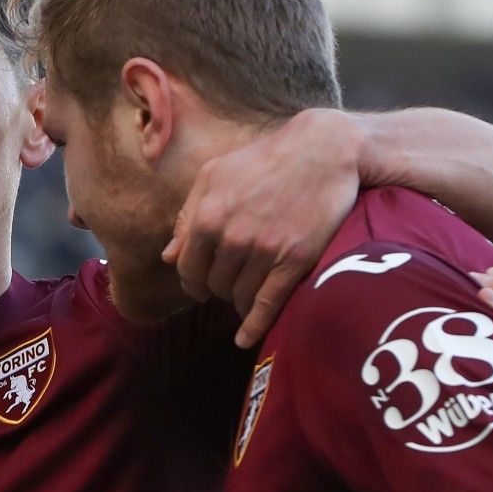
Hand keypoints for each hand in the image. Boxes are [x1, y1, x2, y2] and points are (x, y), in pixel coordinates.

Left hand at [162, 107, 365, 346]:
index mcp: (208, 217)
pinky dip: (254, 326)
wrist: (324, 152)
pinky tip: (245, 339)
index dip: (192, 282)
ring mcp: (264, 252)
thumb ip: (188, 216)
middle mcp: (233, 238)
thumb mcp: (214, 176)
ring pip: (239, 297)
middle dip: (219, 288)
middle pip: (215, 286)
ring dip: (239, 301)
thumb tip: (168, 256)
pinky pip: (267, 305)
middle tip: (231, 281)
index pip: (187, 268)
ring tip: (246, 294)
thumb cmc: (264, 160)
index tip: (200, 287)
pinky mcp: (294, 262)